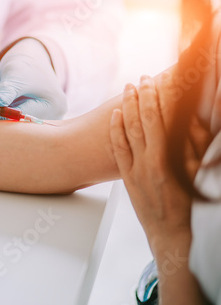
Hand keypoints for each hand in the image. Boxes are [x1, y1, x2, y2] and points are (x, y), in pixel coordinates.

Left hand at [0, 38, 66, 122]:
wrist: (33, 55)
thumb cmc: (28, 63)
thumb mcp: (17, 75)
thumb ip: (7, 90)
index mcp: (52, 107)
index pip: (20, 117)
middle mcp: (45, 116)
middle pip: (11, 120)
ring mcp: (32, 118)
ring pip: (3, 117)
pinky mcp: (18, 117)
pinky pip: (0, 112)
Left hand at [109, 76, 205, 250]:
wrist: (172, 234)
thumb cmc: (190, 205)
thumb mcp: (197, 174)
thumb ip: (194, 146)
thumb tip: (192, 119)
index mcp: (169, 159)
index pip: (162, 120)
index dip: (159, 98)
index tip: (159, 80)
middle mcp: (149, 161)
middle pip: (142, 121)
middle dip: (142, 97)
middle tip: (141, 78)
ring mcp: (135, 169)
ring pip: (128, 131)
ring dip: (127, 107)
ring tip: (128, 89)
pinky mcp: (127, 177)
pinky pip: (118, 149)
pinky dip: (116, 131)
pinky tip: (116, 116)